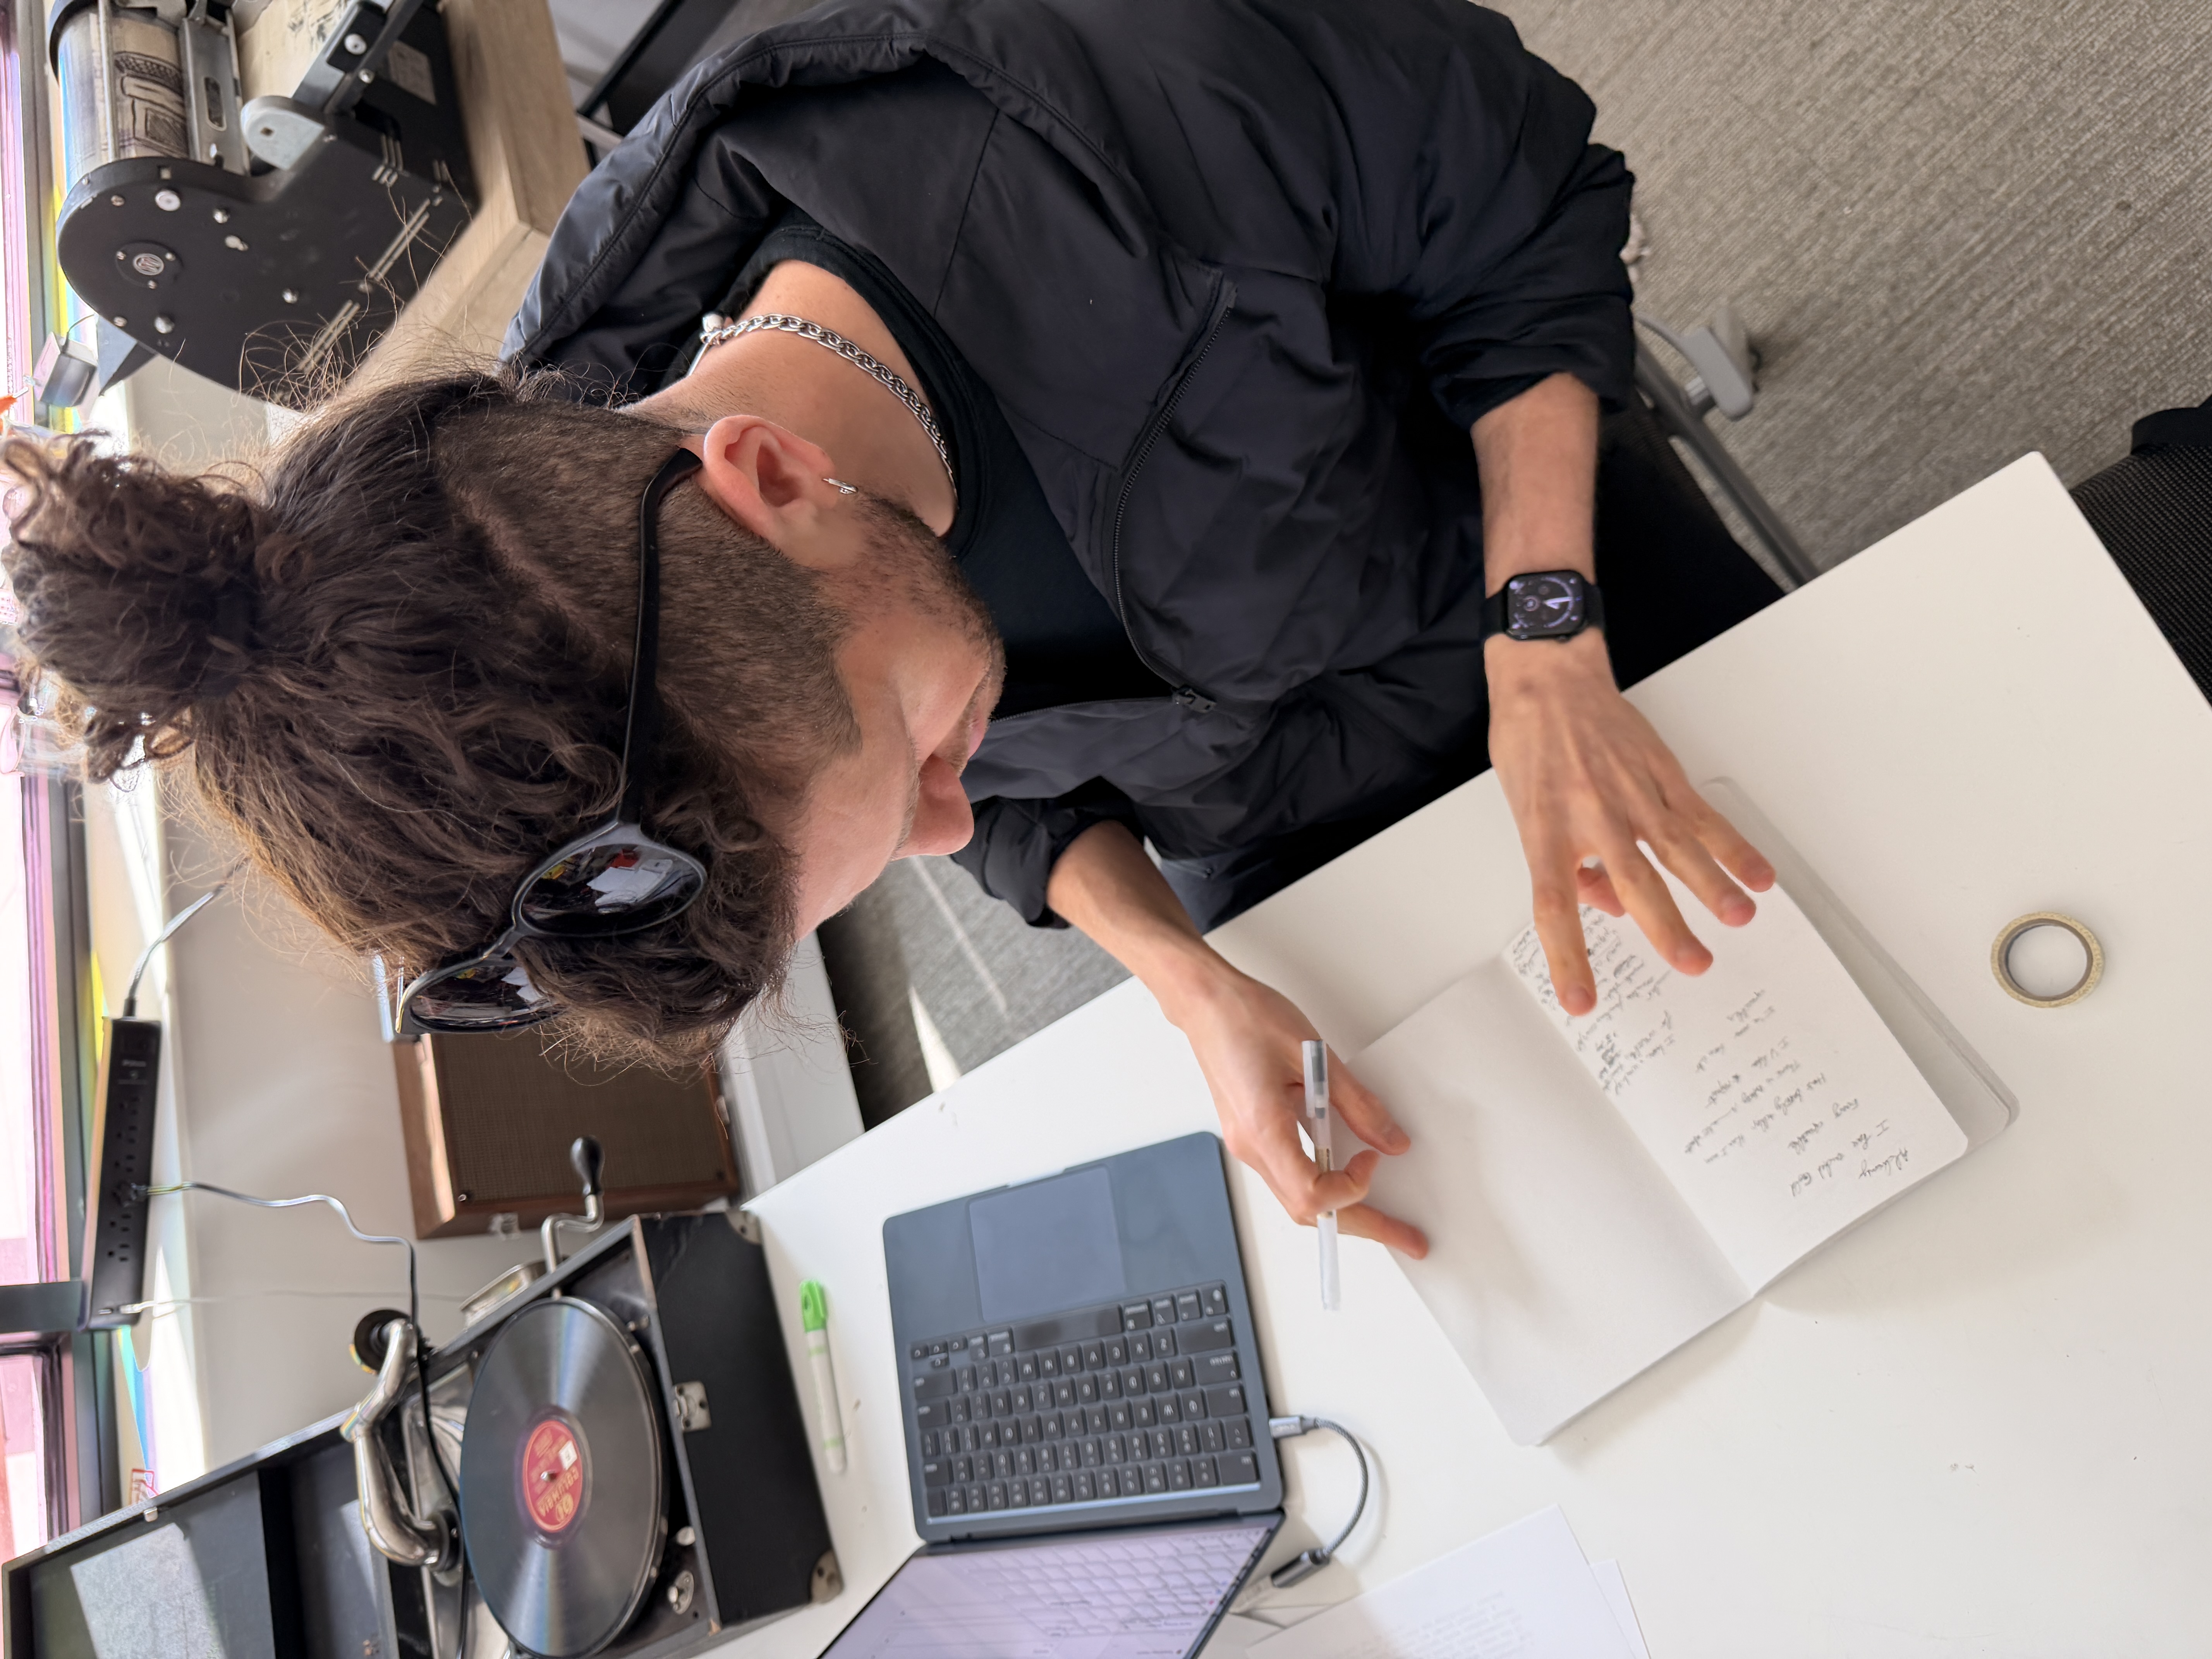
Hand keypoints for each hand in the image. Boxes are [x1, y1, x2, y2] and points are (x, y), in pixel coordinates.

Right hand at [1044, 820, 1428, 1257]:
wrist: (1204, 1003)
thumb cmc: (1247, 1018)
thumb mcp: (1316, 1056)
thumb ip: (1357, 1104)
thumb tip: (1390, 1141)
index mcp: (1263, 1130)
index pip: (1313, 1196)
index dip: (1353, 1188)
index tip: (1375, 1159)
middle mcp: (1251, 1147)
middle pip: (1309, 1212)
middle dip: (1364, 1226)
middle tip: (1406, 1236)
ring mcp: (1249, 1144)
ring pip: (1299, 1199)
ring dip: (1344, 1207)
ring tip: (1385, 1213)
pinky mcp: (1252, 1135)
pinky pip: (1292, 1173)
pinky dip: (1324, 1180)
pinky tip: (1348, 1168)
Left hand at [1486, 629, 1774, 1014]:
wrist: (1549, 679)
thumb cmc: (1529, 744)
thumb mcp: (1524, 809)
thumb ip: (1564, 864)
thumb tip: (1608, 906)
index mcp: (1546, 832)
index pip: (1556, 908)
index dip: (1569, 958)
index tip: (1582, 1000)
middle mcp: (1591, 816)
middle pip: (1633, 881)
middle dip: (1666, 926)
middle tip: (1694, 963)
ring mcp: (1631, 794)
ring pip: (1678, 849)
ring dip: (1713, 887)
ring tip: (1739, 918)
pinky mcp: (1661, 774)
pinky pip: (1701, 817)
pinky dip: (1732, 847)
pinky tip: (1757, 873)